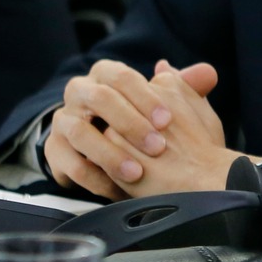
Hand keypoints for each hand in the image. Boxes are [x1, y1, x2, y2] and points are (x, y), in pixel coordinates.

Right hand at [43, 59, 222, 199]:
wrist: (115, 153)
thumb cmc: (145, 123)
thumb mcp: (167, 104)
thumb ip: (185, 88)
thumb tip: (207, 74)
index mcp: (105, 76)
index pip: (121, 76)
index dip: (145, 96)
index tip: (167, 120)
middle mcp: (80, 94)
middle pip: (98, 98)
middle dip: (129, 123)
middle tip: (157, 146)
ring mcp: (63, 122)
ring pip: (79, 132)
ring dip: (110, 154)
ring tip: (136, 172)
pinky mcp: (54, 151)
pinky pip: (69, 163)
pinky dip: (94, 177)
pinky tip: (117, 188)